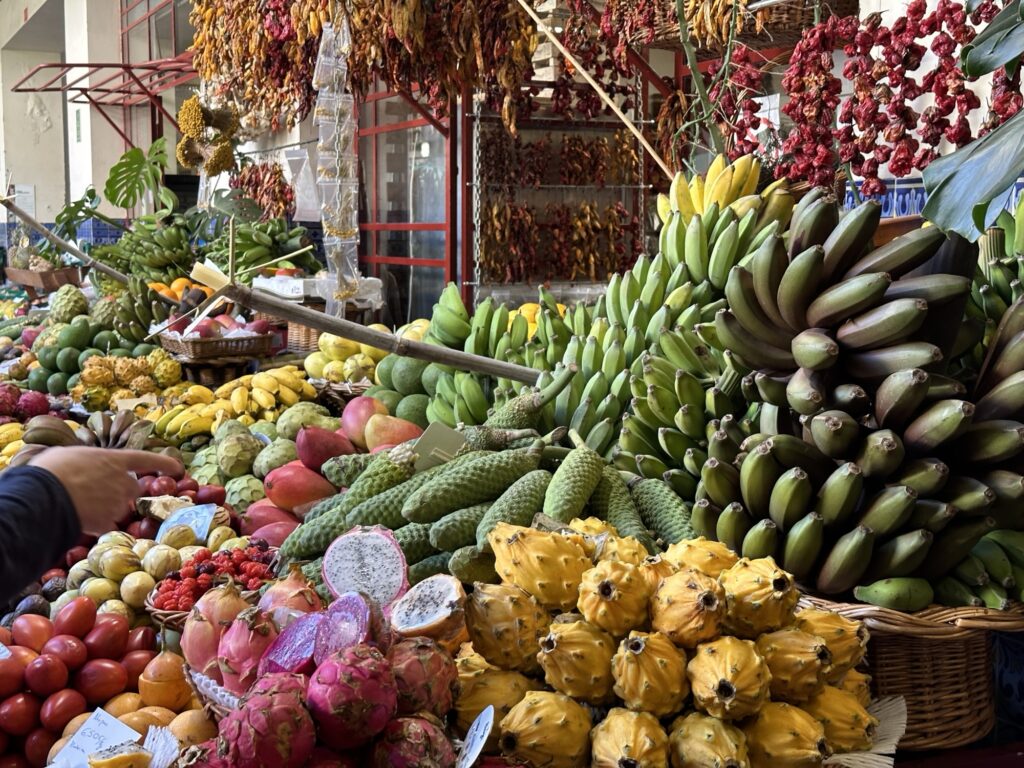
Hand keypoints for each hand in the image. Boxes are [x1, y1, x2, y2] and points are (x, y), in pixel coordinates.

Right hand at [30, 447, 183, 535]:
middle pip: (132, 488)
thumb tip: (79, 464)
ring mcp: (117, 504)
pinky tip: (85, 524)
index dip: (164, 464)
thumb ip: (85, 460)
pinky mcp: (107, 523)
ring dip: (108, 509)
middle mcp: (122, 481)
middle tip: (97, 492)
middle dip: (121, 491)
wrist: (42, 497)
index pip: (146, 460)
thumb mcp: (68, 455)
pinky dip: (101, 527)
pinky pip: (110, 527)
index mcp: (114, 460)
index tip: (178, 468)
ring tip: (82, 507)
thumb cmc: (50, 470)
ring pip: (120, 508)